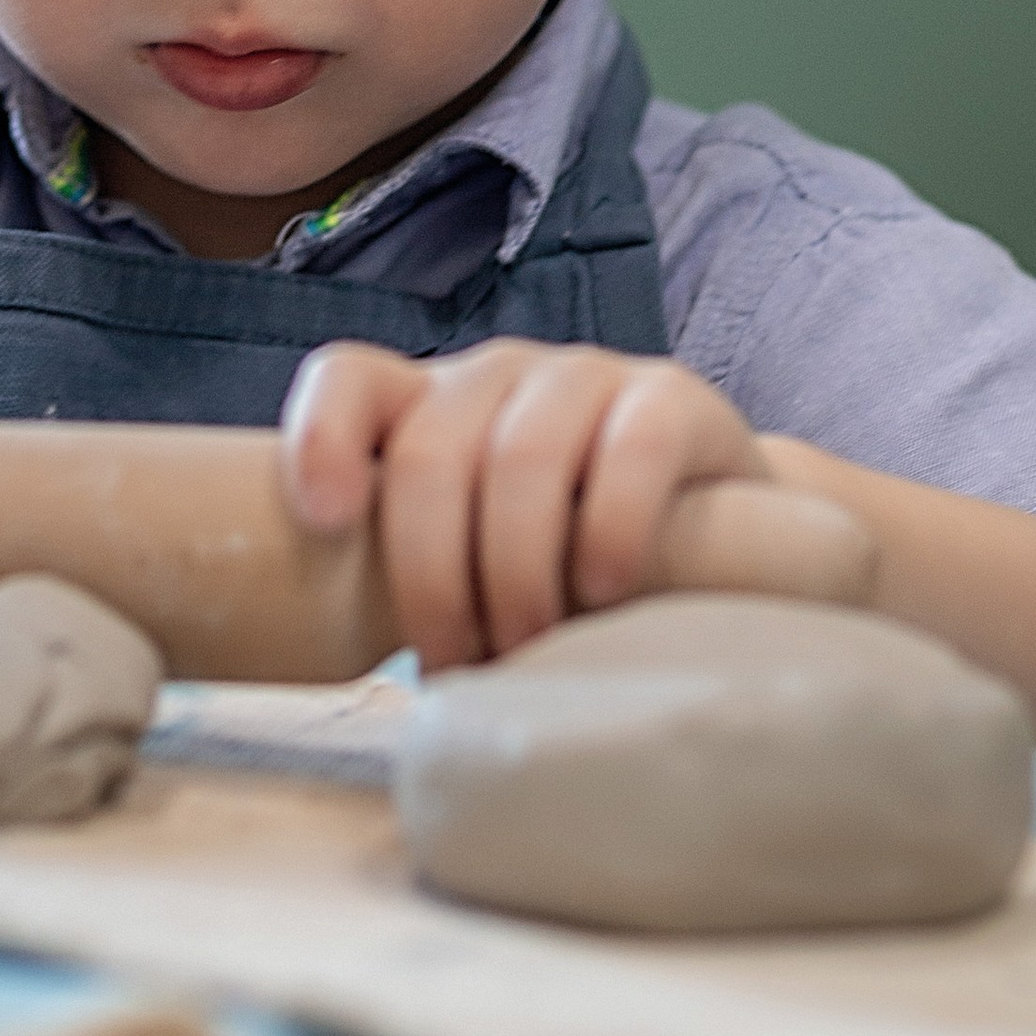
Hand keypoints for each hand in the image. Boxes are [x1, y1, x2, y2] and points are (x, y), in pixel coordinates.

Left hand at [280, 338, 774, 669]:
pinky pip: (633, 447)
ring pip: (521, 456)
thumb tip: (337, 660)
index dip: (320, 438)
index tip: (326, 523)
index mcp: (426, 405)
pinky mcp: (672, 398)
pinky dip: (609, 528)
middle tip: (460, 659)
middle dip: (432, 573)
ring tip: (533, 644)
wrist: (715, 539)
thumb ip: (409, 577)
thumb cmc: (558, 567)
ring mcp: (584, 375)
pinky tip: (605, 587)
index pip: (347, 380)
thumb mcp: (468, 563)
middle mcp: (496, 374)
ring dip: (516, 571)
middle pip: (429, 450)